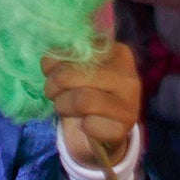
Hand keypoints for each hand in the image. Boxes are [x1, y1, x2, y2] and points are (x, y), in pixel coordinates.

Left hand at [43, 41, 141, 165]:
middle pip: (71, 74)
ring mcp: (129, 103)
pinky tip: (85, 124)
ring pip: (81, 100)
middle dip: (53, 85)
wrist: (107, 129)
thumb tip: (50, 58)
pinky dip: (80, 126)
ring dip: (63, 105)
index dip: (54, 60)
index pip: (77, 49)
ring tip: (64, 107)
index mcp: (118, 52)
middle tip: (53, 92)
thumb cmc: (90, 91)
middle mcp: (127, 75)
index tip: (49, 70)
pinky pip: (89, 124)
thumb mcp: (82, 68)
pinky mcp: (123, 127)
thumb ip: (69, 58)